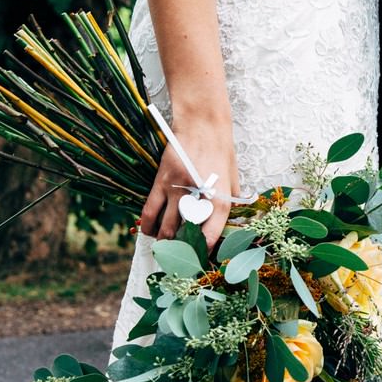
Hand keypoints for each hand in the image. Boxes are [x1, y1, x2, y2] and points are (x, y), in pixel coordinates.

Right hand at [139, 119, 238, 247]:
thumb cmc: (221, 150)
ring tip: (165, 247)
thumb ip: (231, 199)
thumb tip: (230, 218)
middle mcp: (197, 196)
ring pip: (164, 226)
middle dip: (182, 250)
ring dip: (164, 241)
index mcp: (220, 197)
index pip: (212, 234)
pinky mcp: (161, 180)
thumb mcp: (234, 176)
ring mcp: (177, 189)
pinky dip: (148, 224)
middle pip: (185, 234)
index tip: (202, 257)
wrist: (202, 124)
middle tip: (180, 255)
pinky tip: (150, 231)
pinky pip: (150, 210)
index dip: (206, 250)